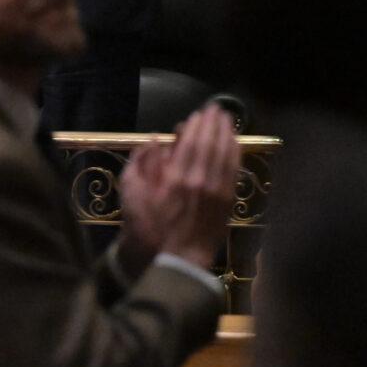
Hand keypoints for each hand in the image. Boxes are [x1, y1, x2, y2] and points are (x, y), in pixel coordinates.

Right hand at [119, 104, 239, 268]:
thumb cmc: (147, 225)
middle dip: (214, 124)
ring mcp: (217, 191)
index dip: (196, 125)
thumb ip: (140, 163)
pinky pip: (234, 171)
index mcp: (175, 177)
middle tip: (217, 108)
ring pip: (226, 155)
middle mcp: (200, 180)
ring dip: (227, 134)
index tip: (199, 113)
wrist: (174, 257)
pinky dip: (235, 154)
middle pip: (211, 144)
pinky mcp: (227, 201)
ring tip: (228, 119)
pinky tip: (235, 143)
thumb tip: (153, 140)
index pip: (191, 142)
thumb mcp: (131, 193)